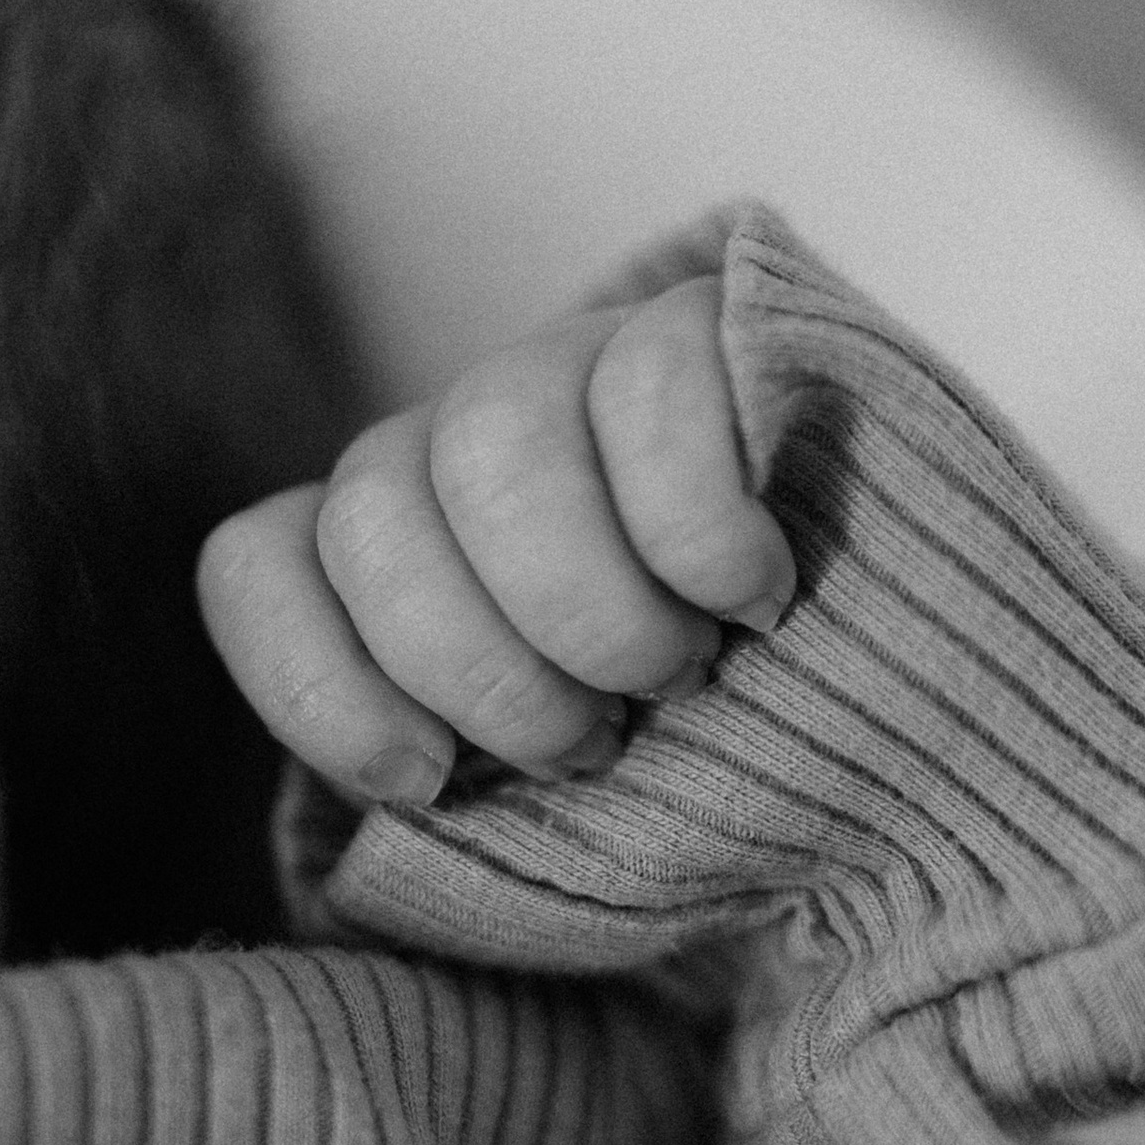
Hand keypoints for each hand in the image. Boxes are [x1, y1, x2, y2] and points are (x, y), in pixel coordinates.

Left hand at [196, 276, 797, 805]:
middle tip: (594, 741)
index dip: (321, 689)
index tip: (428, 780)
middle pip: (374, 520)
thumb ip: (445, 791)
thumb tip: (402, 798)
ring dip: (589, 609)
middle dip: (487, 676)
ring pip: (492, 447)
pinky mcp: (692, 329)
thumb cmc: (695, 767)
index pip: (257, 566)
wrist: (888, 703)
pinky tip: (753, 595)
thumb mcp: (545, 815)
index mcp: (385, 555)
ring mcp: (566, 366)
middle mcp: (450, 446)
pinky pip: (649, 392)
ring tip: (676, 674)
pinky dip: (697, 532)